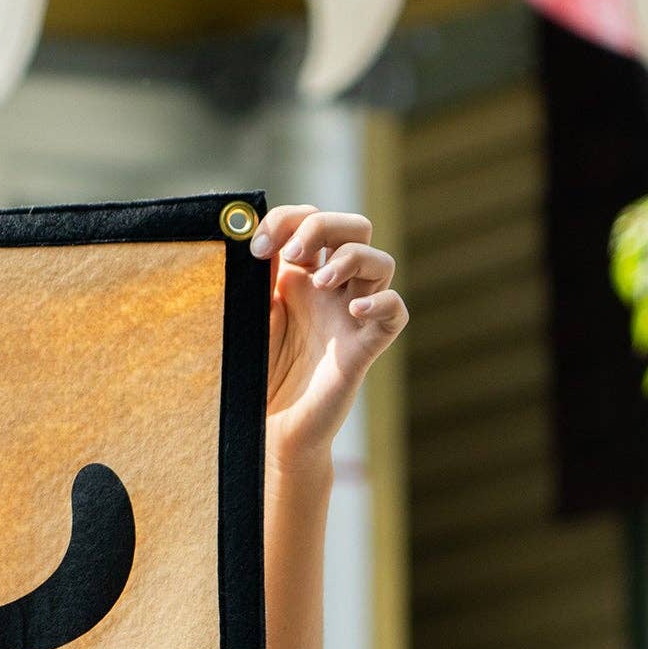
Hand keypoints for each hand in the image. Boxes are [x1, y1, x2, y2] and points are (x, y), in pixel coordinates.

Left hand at [249, 203, 406, 468]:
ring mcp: (352, 315)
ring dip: (351, 258)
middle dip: (324, 226)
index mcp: (301, 276)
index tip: (258, 246)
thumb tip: (253, 235)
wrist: (269, 428)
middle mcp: (332, 290)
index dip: (289, 220)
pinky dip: (382, 302)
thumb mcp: (251, 318)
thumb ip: (257, 280)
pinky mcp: (366, 345)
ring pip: (381, 260)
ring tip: (320, 281)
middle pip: (354, 228)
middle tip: (291, 255)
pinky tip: (354, 311)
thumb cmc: (257, 374)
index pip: (311, 221)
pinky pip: (396, 311)